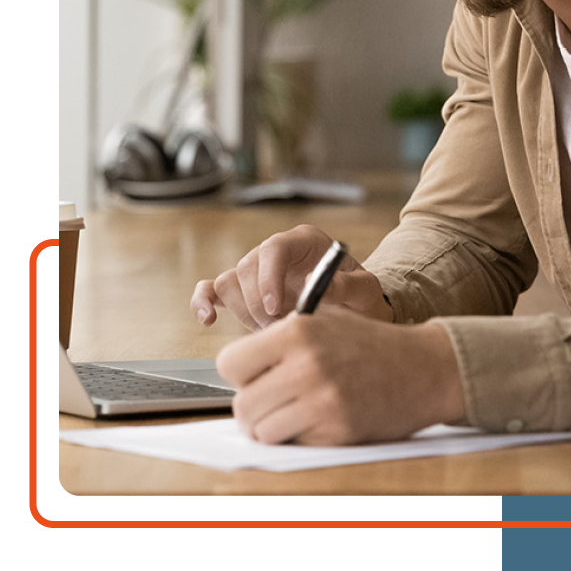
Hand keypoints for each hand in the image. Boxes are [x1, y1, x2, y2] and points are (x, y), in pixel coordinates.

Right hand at [190, 224, 392, 330]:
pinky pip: (212, 289)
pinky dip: (204, 301)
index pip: (275, 248)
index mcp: (304, 241)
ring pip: (230, 282)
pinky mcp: (243, 291)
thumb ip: (347, 286)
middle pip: (248, 267)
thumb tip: (316, 285)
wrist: (352, 312)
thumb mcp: (365, 291)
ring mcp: (256, 271)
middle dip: (259, 304)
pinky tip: (208, 319)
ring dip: (244, 311)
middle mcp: (276, 252)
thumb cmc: (359, 297)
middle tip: (279, 328)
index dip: (269, 278)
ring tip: (270, 329)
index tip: (277, 309)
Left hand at [215, 307, 465, 444]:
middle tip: (274, 401)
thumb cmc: (371, 343)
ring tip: (295, 411)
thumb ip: (281, 335)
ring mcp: (321, 401)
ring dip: (273, 426)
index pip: (229, 364)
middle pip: (242, 405)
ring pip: (262, 430)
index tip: (256, 375)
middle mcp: (304, 365)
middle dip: (254, 407)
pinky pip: (294, 443)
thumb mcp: (325, 318)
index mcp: (296, 332)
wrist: (424, 368)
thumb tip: (239, 364)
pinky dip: (301, 437)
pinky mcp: (336, 431)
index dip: (241, 373)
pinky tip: (322, 419)